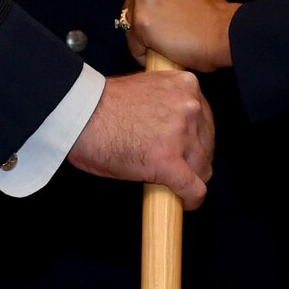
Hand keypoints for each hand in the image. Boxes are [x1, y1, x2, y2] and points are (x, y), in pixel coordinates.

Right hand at [67, 69, 215, 208]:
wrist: (80, 115)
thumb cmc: (102, 104)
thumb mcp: (147, 88)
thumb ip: (167, 102)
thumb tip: (174, 124)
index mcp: (185, 85)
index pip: (205, 117)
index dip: (196, 136)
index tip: (188, 147)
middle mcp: (189, 107)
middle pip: (207, 143)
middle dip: (195, 157)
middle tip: (179, 166)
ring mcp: (181, 135)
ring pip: (203, 167)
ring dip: (191, 177)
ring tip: (175, 184)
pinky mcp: (169, 163)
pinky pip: (193, 189)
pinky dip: (191, 199)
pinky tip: (184, 202)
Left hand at [123, 0, 238, 72]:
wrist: (222, 32)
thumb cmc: (211, 15)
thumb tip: (154, 1)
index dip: (142, 1)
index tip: (151, 12)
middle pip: (128, 3)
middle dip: (140, 19)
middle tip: (160, 31)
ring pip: (129, 25)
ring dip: (143, 38)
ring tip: (165, 43)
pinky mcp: (140, 23)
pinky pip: (134, 45)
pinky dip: (144, 53)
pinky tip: (163, 51)